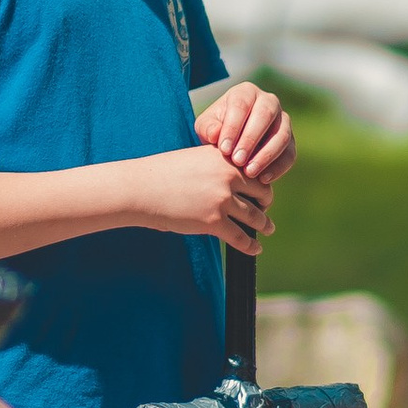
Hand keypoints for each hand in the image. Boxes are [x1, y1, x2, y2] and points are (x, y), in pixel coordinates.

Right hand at [126, 142, 272, 250]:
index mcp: (224, 158)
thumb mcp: (194, 159)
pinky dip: (251, 245)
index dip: (260, 184)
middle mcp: (228, 176)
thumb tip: (230, 182)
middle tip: (264, 211)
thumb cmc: (161, 174)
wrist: (140, 189)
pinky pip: (240, 237)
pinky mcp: (213, 221)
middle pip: (262, 192)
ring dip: (264, 225)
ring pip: (255, 216)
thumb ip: (215, 166)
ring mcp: (222, 199)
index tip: (260, 194)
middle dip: (265, 204)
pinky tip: (255, 249)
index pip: (255, 171)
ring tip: (267, 229)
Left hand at [197, 82, 296, 183]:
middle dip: (251, 140)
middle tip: (237, 160)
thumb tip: (215, 135)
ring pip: (281, 135)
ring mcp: (283, 121)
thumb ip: (207, 128)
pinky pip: (289, 154)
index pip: (242, 105)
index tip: (224, 149)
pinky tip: (263, 179)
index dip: (233, 127)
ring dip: (266, 155)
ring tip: (249, 172)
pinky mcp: (290, 142)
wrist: (231, 143)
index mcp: (246, 93)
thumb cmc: (217, 130)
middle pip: (265, 116)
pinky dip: (278, 167)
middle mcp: (269, 102)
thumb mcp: (206, 127)